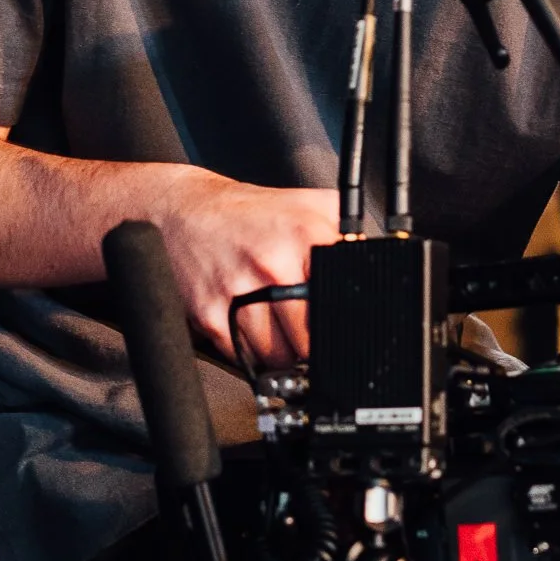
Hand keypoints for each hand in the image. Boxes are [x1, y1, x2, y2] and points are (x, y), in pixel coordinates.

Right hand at [153, 170, 340, 368]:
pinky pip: (242, 356)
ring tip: (274, 325)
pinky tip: (246, 324)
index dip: (343, 322)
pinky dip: (248, 351)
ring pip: (278, 356)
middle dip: (311, 342)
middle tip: (303, 328)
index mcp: (306, 234)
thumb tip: (380, 265)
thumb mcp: (310, 204)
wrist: (179, 209)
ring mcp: (238, 290)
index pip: (343, 303)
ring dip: (281, 352)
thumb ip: (348, 232)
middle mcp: (274, 262)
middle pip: (311, 339)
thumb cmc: (248, 212)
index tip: (339, 326)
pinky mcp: (208, 314)